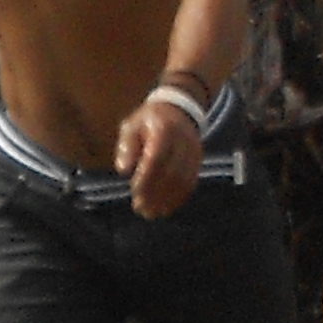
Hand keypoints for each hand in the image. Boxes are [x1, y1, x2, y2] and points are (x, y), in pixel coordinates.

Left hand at [116, 94, 203, 218]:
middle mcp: (183, 140)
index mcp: (164, 129)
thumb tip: (123, 169)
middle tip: (140, 209)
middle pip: (171, 171)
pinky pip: (191, 181)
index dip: (146, 177)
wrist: (179, 109)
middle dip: (155, 193)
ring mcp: (194, 151)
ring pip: (183, 179)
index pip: (157, 157)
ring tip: (151, 213)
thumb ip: (126, 146)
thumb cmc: (149, 121)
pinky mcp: (199, 160)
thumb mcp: (131, 126)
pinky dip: (179, 197)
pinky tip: (166, 207)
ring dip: (167, 199)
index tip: (134, 192)